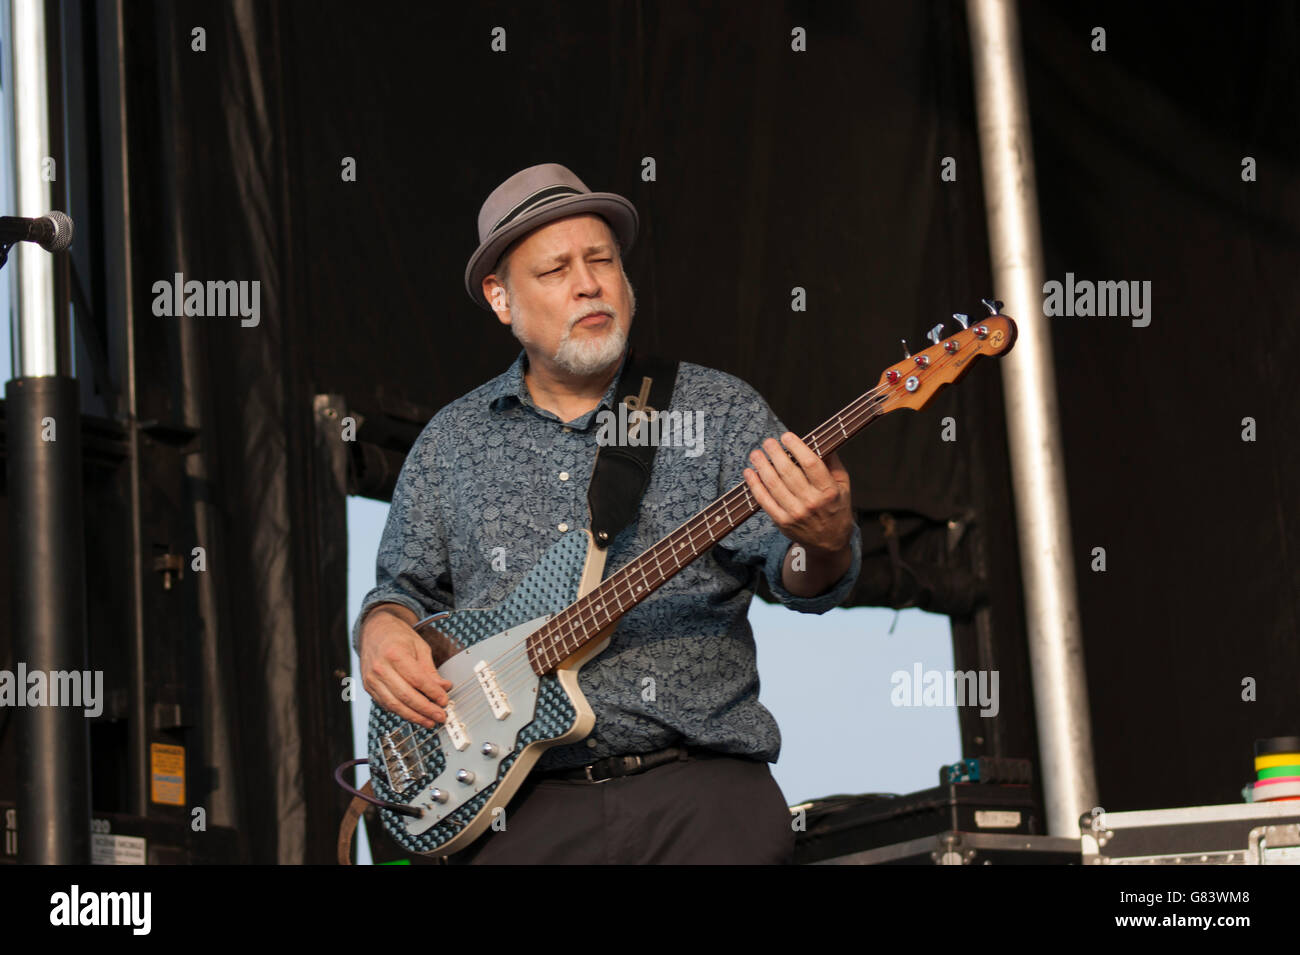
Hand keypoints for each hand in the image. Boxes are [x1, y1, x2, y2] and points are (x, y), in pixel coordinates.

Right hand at [359, 605, 453, 728]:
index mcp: (394, 654)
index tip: (444, 700)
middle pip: (406, 696)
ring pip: (394, 705)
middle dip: (426, 709)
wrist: (374, 630)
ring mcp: (372, 679)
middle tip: (440, 716)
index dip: (433, 693)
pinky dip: (401, 712)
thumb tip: (443, 687)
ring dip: (414, 716)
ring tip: (429, 721)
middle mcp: (380, 668)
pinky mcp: (368, 687)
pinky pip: (386, 704)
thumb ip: (430, 670)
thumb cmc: (397, 636)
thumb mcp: (419, 647)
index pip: (417, 680)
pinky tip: (414, 715)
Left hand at [742, 432, 853, 554]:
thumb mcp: (843, 485)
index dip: (796, 447)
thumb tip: (820, 440)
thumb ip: (832, 462)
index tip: (786, 436)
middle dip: (775, 453)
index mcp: (828, 491)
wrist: (830, 542)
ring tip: (756, 454)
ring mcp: (795, 513)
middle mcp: (812, 502)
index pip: (811, 464)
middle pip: (788, 472)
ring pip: (773, 484)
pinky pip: (764, 500)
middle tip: (768, 442)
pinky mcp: (782, 522)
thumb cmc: (836, 507)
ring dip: (761, 466)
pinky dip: (754, 485)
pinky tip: (749, 472)